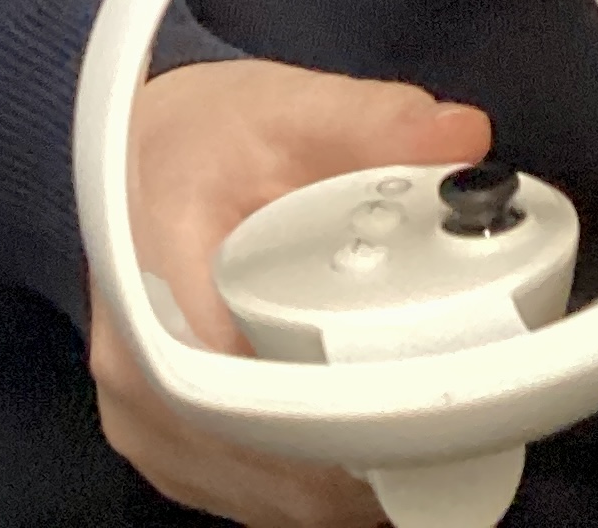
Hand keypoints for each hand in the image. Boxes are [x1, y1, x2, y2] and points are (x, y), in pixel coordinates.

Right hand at [88, 56, 492, 525]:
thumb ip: (374, 121)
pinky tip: (362, 446)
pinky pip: (248, 493)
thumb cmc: (206, 137)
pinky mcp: (158, 445)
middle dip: (362, 446)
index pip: (249, 373)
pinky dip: (312, 481)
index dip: (343, 403)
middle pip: (264, 449)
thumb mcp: (286, 108)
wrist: (135, 160)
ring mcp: (141, 418)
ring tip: (417, 428)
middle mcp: (134, 365)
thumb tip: (463, 136)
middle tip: (447, 417)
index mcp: (154, 270)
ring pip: (264, 489)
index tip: (422, 395)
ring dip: (343, 475)